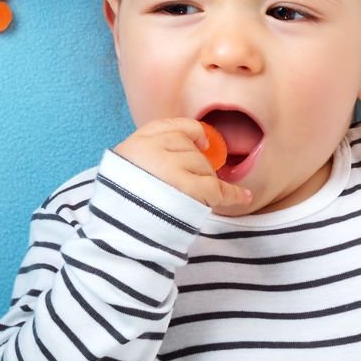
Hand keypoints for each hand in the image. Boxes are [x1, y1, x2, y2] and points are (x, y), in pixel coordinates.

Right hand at [114, 118, 251, 209]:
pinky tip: (242, 196)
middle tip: (187, 188)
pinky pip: (217, 188)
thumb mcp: (126, 169)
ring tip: (191, 200)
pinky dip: (232, 194)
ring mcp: (171, 169)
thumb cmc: (122, 205)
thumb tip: (194, 144)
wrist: (117, 234)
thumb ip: (150, 154)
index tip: (202, 141)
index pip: (172, 125)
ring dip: (206, 183)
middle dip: (197, 167)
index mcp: (137, 143)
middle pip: (191, 149)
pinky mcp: (187, 190)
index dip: (192, 132)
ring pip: (205, 168)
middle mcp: (154, 151)